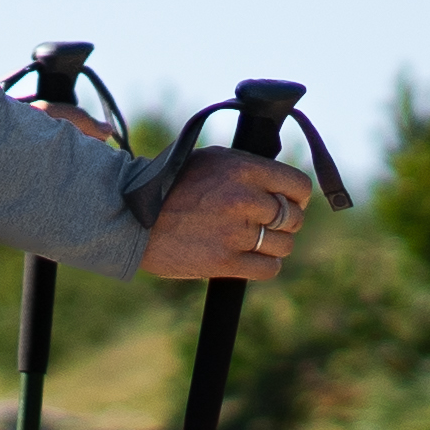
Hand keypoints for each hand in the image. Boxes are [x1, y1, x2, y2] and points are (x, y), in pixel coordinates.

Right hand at [146, 150, 318, 283]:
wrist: (131, 217)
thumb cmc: (170, 185)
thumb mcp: (211, 160)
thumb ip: (248, 169)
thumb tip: (282, 184)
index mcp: (242, 169)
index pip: (298, 186)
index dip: (298, 196)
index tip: (290, 202)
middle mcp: (243, 199)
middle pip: (293, 218)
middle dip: (286, 222)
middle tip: (270, 224)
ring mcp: (235, 233)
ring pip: (283, 245)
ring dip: (274, 245)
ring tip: (255, 241)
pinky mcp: (225, 262)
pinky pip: (268, 268)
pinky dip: (264, 265)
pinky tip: (250, 258)